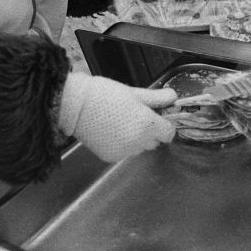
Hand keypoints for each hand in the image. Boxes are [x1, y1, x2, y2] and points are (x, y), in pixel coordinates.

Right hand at [58, 73, 176, 161]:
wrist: (76, 106)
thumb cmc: (105, 94)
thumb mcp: (134, 92)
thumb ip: (157, 98)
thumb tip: (174, 97)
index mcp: (147, 124)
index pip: (169, 133)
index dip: (166, 124)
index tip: (158, 116)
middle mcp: (139, 142)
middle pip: (155, 141)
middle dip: (151, 131)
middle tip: (137, 115)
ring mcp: (125, 152)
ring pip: (140, 147)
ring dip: (137, 138)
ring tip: (121, 121)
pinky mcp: (112, 157)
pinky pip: (125, 152)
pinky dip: (122, 144)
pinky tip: (111, 130)